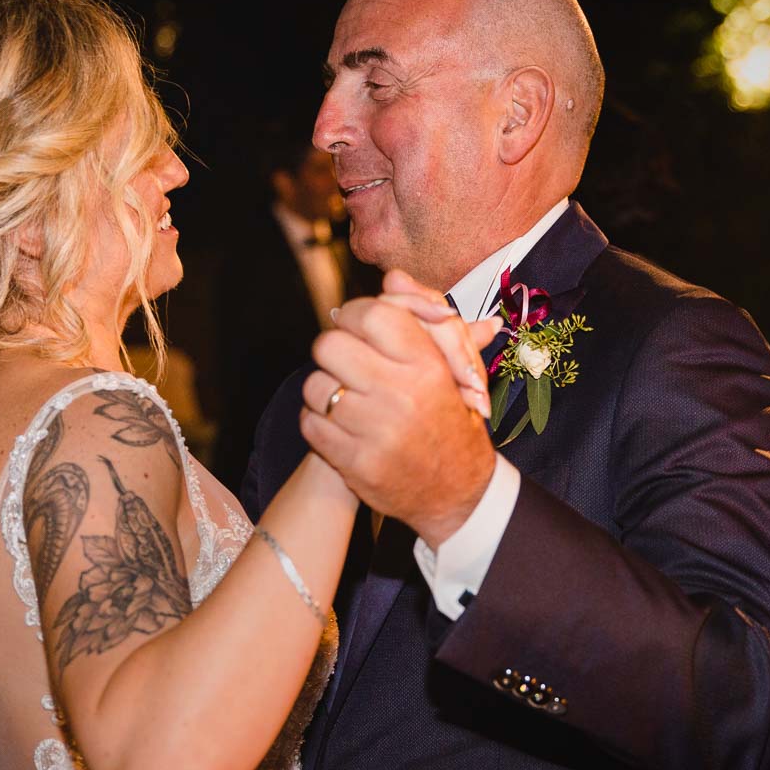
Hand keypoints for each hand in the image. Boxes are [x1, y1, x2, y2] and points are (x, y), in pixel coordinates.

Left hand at [302, 289, 501, 547]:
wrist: (458, 492)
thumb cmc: (453, 418)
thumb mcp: (454, 366)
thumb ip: (424, 318)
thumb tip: (393, 278)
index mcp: (428, 365)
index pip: (370, 313)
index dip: (354, 315)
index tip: (356, 327)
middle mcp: (401, 395)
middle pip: (331, 345)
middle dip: (334, 351)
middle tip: (346, 362)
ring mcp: (376, 431)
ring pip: (316, 386)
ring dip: (324, 389)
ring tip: (345, 397)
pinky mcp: (355, 463)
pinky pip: (311, 424)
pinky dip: (319, 422)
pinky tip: (340, 425)